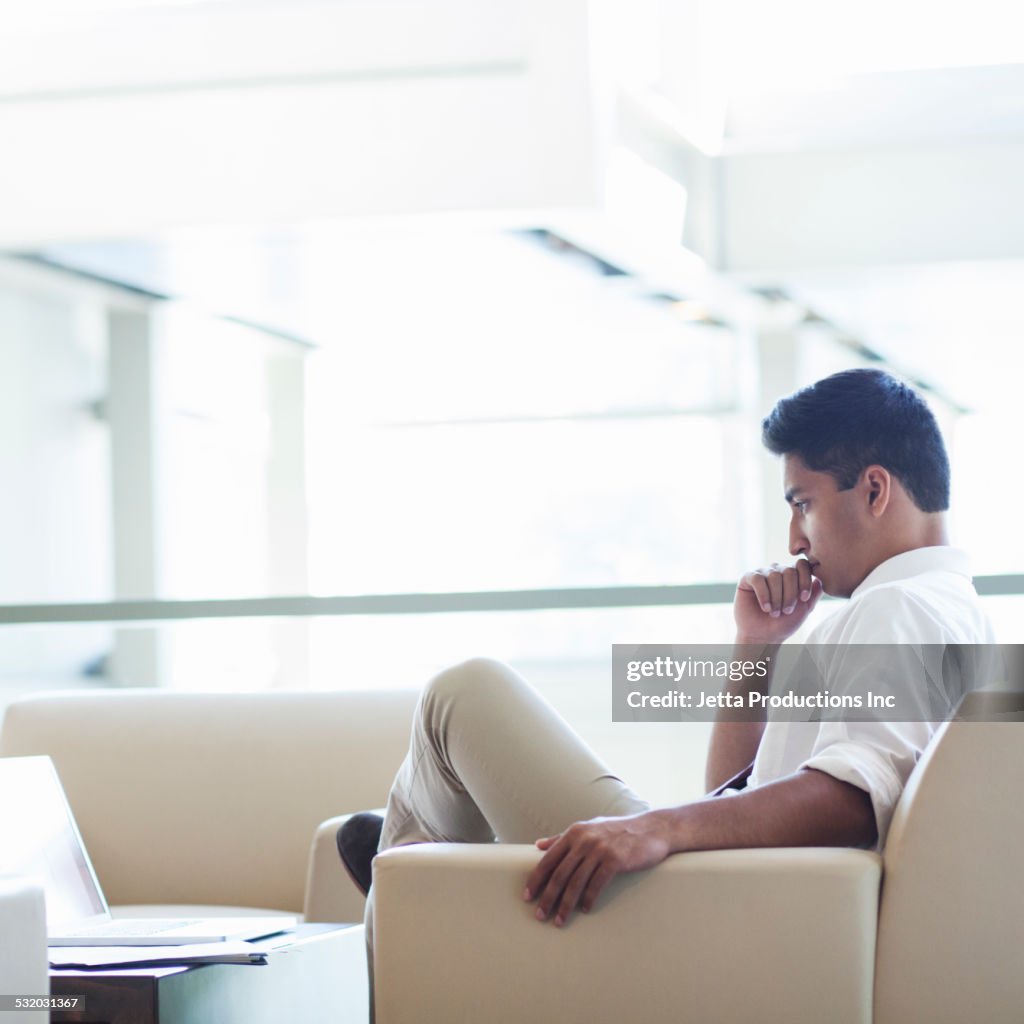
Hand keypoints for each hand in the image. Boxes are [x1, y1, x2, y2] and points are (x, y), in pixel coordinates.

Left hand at [522, 813, 669, 926]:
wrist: (651, 829)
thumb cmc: (616, 830)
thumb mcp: (588, 828)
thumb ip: (562, 837)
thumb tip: (538, 845)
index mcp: (574, 832)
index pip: (549, 859)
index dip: (536, 879)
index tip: (527, 897)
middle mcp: (584, 839)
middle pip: (560, 874)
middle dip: (548, 897)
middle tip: (540, 915)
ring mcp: (600, 849)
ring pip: (576, 882)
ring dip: (566, 905)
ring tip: (559, 920)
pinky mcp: (615, 860)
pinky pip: (597, 884)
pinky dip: (588, 899)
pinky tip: (584, 909)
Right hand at [734, 560, 822, 644]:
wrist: (764, 635)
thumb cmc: (784, 622)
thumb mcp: (804, 608)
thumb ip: (814, 593)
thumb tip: (819, 579)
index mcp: (792, 574)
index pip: (802, 565)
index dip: (804, 581)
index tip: (804, 599)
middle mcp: (777, 570)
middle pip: (789, 571)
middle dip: (790, 594)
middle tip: (786, 611)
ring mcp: (762, 573)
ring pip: (774, 576)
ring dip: (776, 598)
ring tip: (774, 613)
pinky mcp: (747, 578)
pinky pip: (758, 579)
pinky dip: (763, 595)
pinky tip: (765, 608)